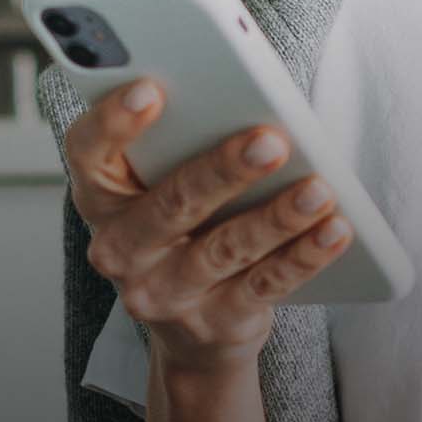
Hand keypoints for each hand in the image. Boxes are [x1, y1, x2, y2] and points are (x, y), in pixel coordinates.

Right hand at [64, 78, 353, 377]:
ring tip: (319, 188)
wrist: (191, 331)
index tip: (150, 89)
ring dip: (276, 217)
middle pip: (169, 205)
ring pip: (224, 248)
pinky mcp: (215, 323)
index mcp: (102, 199)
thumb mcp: (161, 186)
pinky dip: (304, 256)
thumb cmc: (181, 228)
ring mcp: (164, 293)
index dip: (112, 122)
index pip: (87, 153)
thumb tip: (242, 103)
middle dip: (223, 170)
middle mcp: (120, 250)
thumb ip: (180, 144)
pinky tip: (334, 230)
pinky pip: (265, 285)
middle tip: (270, 140)